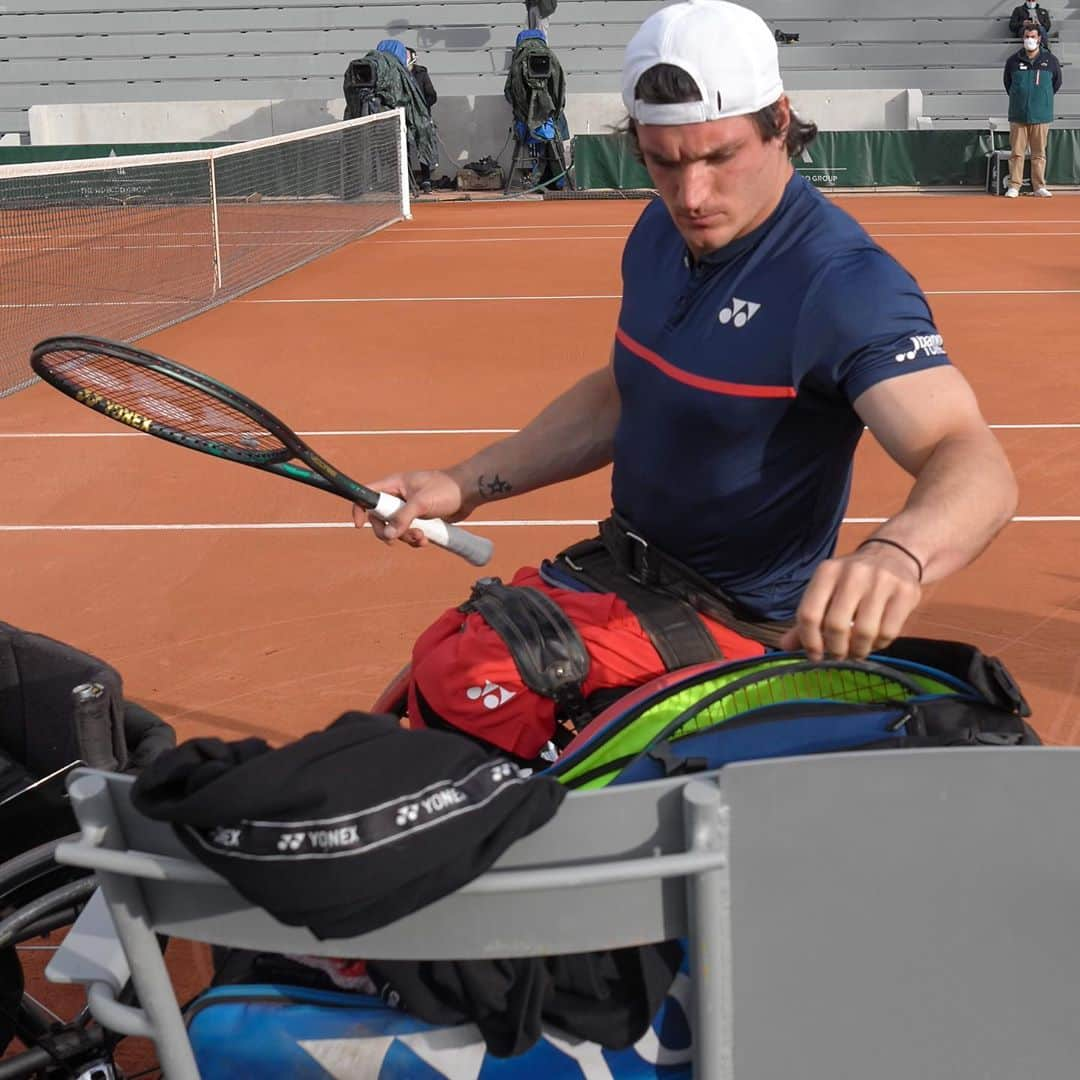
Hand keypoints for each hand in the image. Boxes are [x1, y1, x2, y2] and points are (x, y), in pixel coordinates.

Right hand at [352, 468, 470, 546]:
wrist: (469, 492)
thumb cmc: (446, 489)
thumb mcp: (422, 503)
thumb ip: (403, 518)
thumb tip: (388, 535)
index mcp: (394, 485)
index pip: (368, 494)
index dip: (360, 508)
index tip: (360, 525)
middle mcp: (399, 497)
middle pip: (380, 518)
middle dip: (389, 531)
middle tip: (398, 539)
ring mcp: (409, 509)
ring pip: (396, 529)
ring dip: (406, 538)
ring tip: (423, 538)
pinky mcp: (420, 519)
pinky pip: (409, 533)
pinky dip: (415, 540)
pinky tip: (427, 540)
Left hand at [779, 544, 922, 660]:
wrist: (894, 556)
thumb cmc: (852, 581)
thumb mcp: (826, 591)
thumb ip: (808, 618)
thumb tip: (784, 647)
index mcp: (827, 572)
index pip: (809, 613)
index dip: (809, 641)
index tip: (814, 656)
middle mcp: (853, 573)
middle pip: (836, 625)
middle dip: (835, 649)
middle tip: (838, 656)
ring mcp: (881, 581)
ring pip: (864, 632)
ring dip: (858, 651)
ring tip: (855, 652)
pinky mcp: (905, 592)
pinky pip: (889, 632)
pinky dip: (879, 645)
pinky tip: (874, 642)